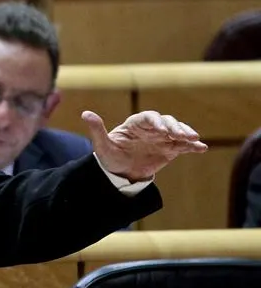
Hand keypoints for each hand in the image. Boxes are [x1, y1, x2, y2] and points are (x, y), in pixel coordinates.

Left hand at [83, 110, 207, 181]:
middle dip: (175, 127)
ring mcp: (162, 138)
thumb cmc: (110, 157)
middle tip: (182, 135)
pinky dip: (193, 146)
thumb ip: (97, 130)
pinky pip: (183, 146)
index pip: (148, 117)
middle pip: (166, 122)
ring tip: (194, 139)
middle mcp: (151, 128)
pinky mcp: (170, 149)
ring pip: (177, 131)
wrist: (120, 173)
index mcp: (135, 124)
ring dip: (186, 133)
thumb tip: (85, 114)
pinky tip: (202, 148)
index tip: (161, 130)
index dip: (156, 121)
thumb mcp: (102, 145)